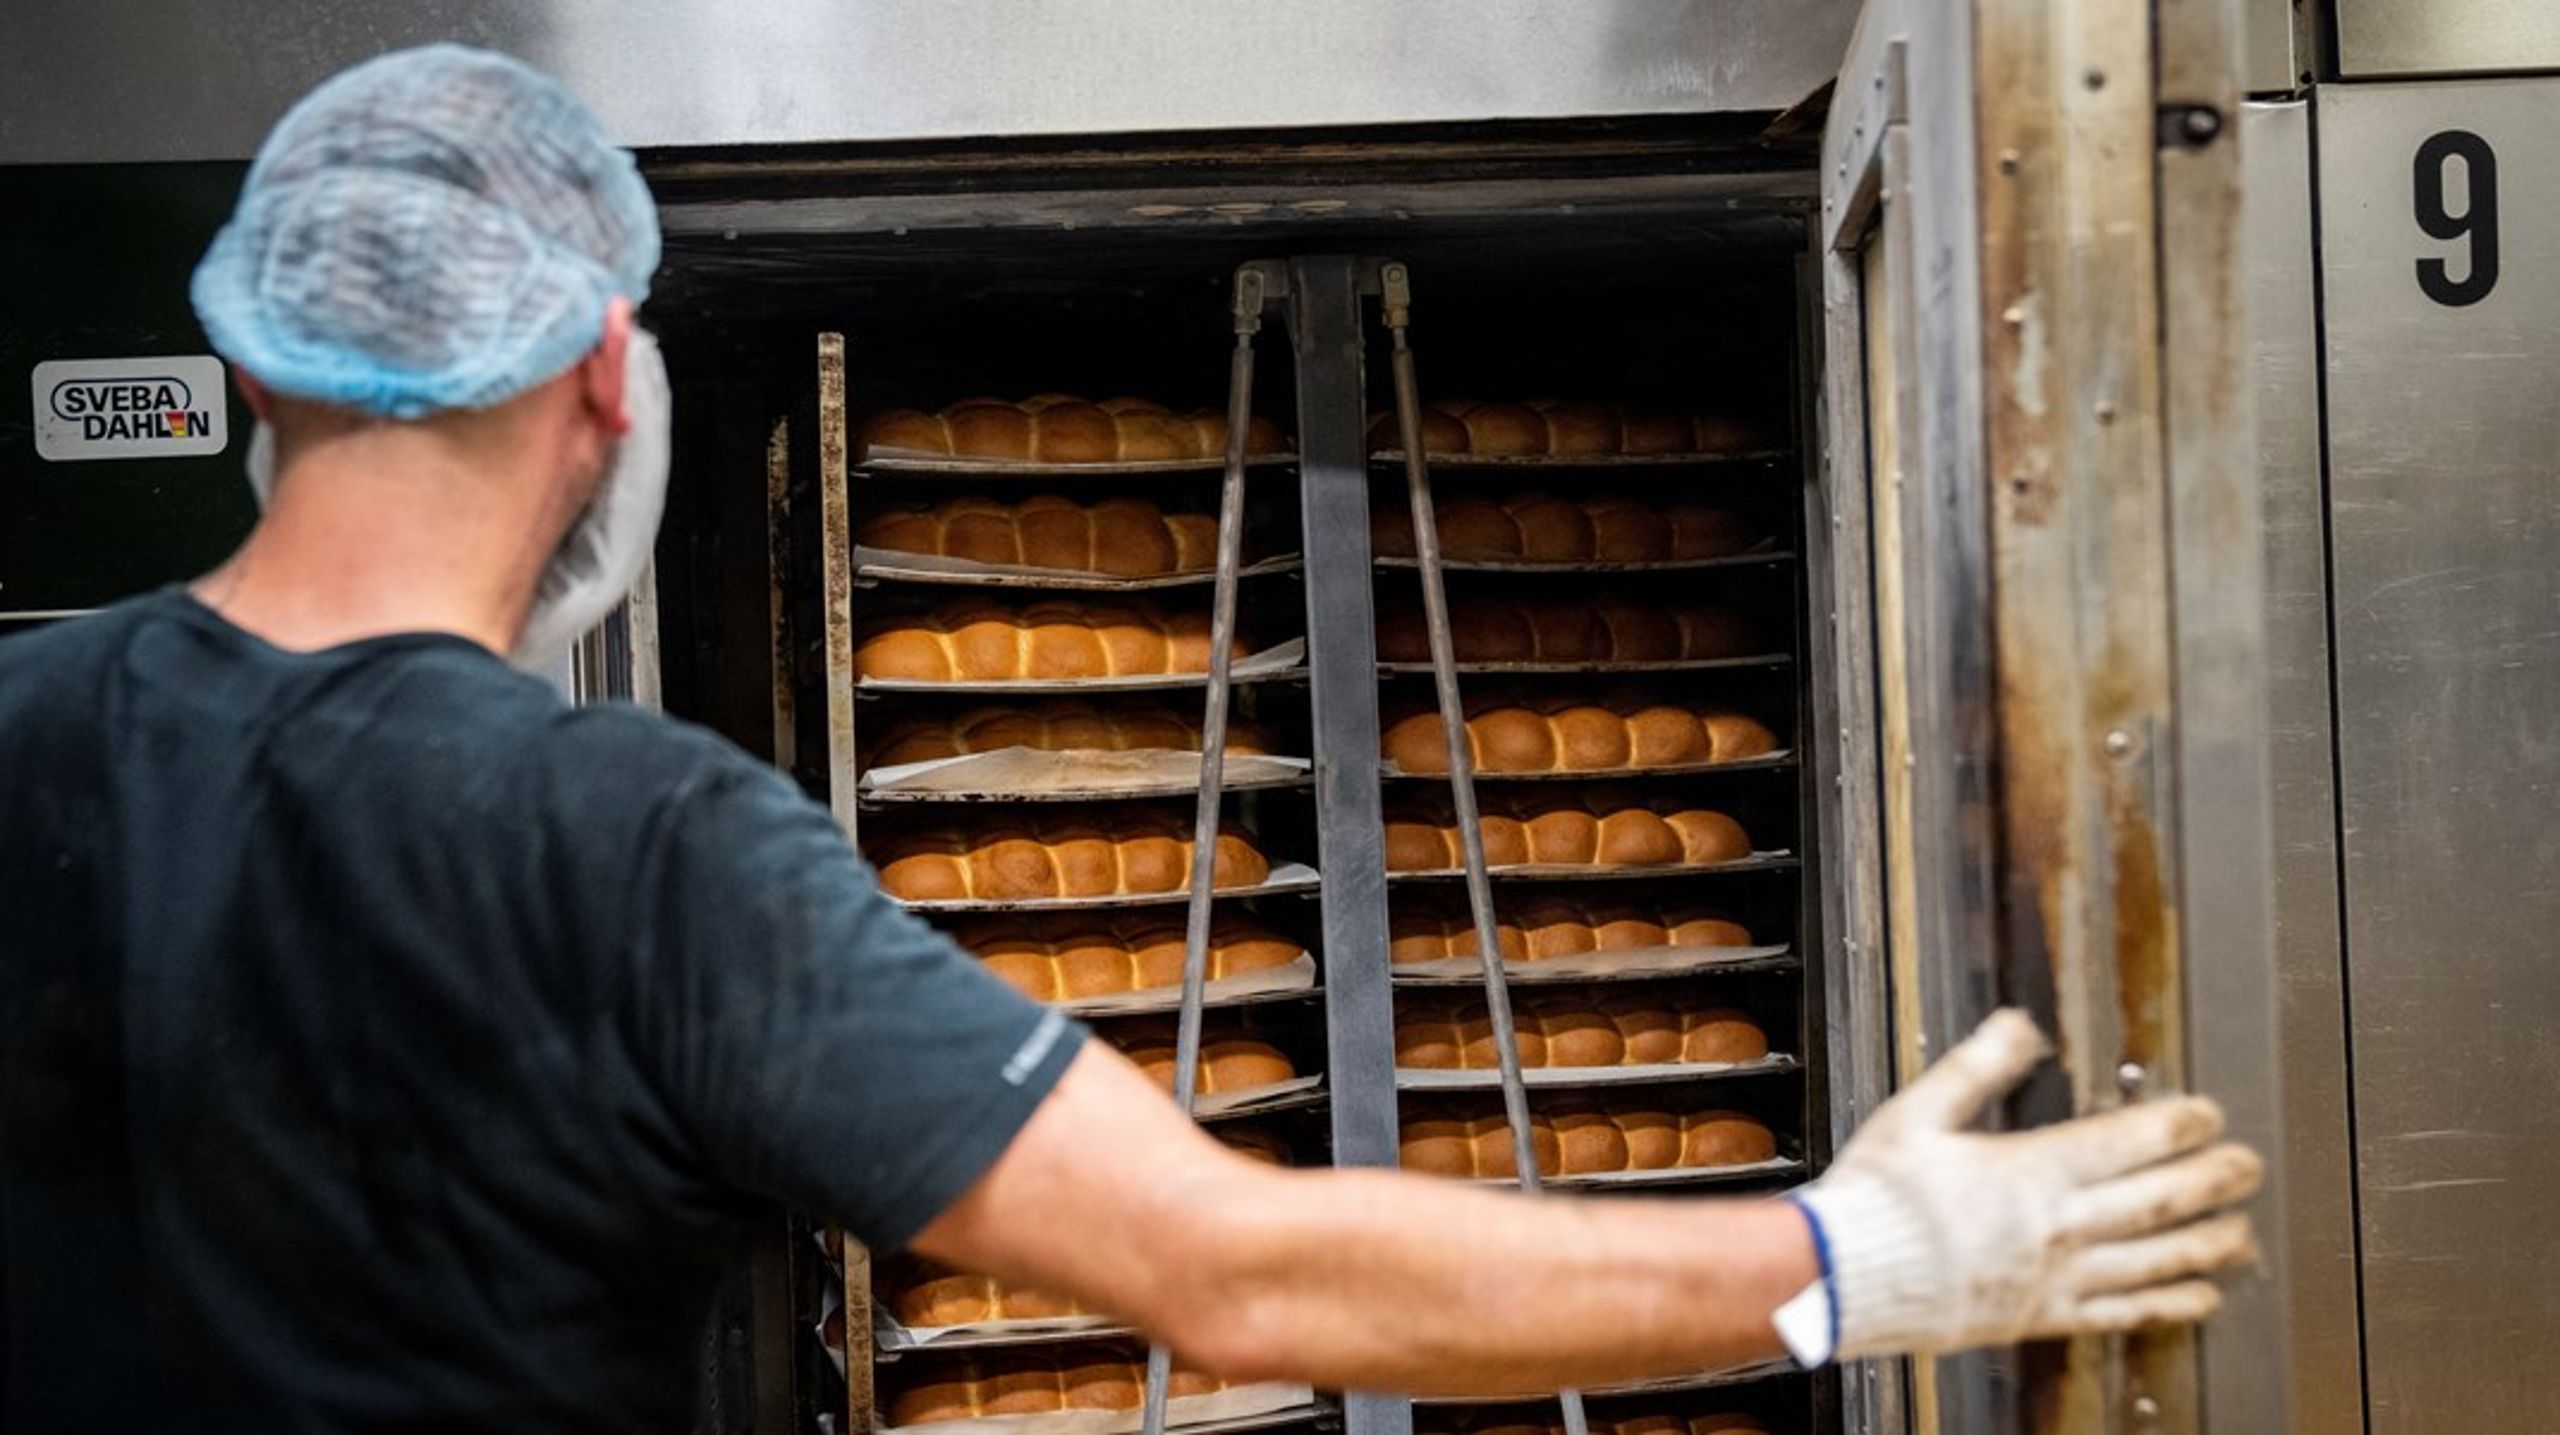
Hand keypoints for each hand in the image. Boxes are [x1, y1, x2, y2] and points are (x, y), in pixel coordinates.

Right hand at [1791, 1010, 2263, 1359]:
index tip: (2207, 1114)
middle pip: (2154, 1201)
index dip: (2175, 1125)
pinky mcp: (2040, 1316)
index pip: (2123, 1142)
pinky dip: (2166, 1304)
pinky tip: (2196, 1297)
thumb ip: (1975, 1068)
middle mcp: (2052, 1226)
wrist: (1842, 1277)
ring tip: (2241, 1232)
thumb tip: (2019, 1025)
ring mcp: (2052, 1276)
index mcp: (2026, 1171)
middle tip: (2246, 1166)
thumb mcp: (1916, 1113)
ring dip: (2205, 1244)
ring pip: (2150, 1260)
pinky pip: (2119, 1312)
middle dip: (2210, 1180)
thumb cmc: (1874, 1200)